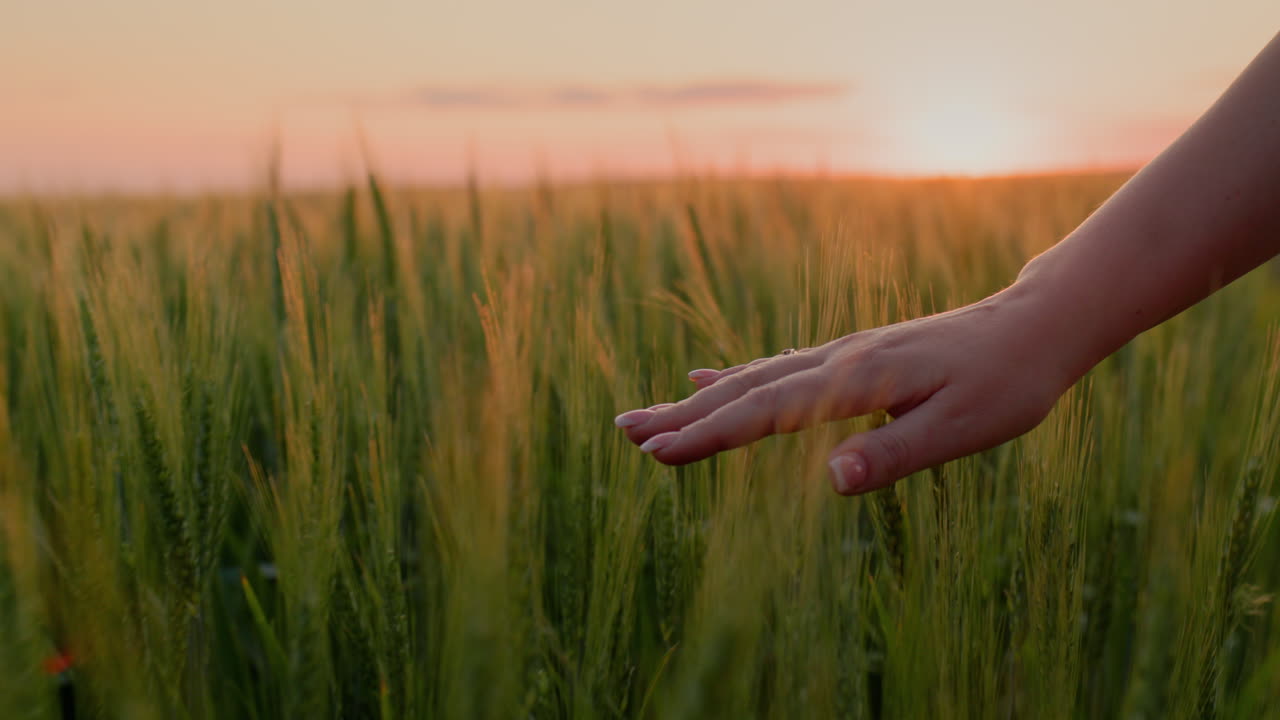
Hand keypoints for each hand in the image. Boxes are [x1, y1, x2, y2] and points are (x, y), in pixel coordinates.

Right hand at [614, 285, 1080, 494]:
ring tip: (650, 412)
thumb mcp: (965, 428)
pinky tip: (710, 379)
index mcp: (857, 381)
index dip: (709, 435)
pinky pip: (777, 369)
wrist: (1034, 325)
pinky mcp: (850, 359)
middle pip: (744, 391)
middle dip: (683, 416)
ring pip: (754, 378)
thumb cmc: (1008, 383)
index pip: (766, 413)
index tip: (657, 453)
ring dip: (698, 399)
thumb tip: (831, 479)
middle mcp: (838, 362)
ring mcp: (840, 356)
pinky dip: (735, 379)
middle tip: (625, 431)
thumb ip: (897, 453)